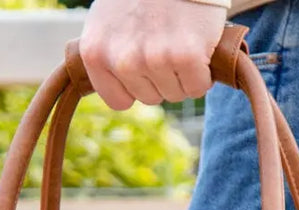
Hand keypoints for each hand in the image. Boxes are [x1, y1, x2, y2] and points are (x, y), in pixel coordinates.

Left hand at [80, 0, 227, 109]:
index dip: (137, 86)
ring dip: (183, 74)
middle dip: (162, 77)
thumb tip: (114, 90)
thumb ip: (106, 54)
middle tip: (166, 41)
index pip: (120, 101)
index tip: (145, 64)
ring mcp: (154, 58)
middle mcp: (122, 60)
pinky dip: (203, 73)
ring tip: (180, 39)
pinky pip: (197, 88)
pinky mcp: (185, 55)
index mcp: (96, 53)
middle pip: (150, 98)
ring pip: (175, 94)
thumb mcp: (108, 20)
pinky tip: (197, 46)